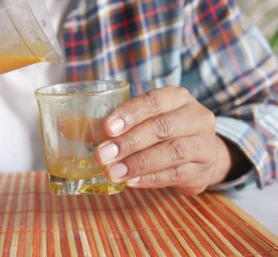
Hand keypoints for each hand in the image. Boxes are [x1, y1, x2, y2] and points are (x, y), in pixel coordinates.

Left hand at [95, 86, 233, 194]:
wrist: (201, 154)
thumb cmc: (163, 131)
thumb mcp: (145, 119)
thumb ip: (115, 124)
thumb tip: (74, 129)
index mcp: (177, 97)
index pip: (153, 101)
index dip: (129, 114)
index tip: (107, 128)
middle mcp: (196, 117)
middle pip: (162, 127)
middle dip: (129, 142)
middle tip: (102, 154)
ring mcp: (203, 144)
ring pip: (172, 152)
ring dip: (138, 163)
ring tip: (113, 172)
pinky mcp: (202, 170)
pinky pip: (176, 174)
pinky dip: (150, 178)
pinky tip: (130, 181)